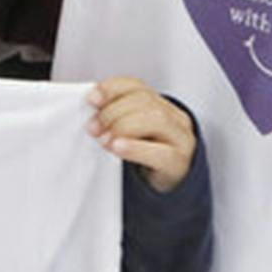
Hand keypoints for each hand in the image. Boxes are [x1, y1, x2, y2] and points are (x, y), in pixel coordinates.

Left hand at [87, 78, 196, 193]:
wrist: (171, 185)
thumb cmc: (147, 157)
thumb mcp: (132, 134)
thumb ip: (116, 119)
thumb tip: (90, 112)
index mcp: (160, 105)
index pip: (136, 86)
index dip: (112, 88)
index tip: (92, 99)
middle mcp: (174, 118)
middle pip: (146, 101)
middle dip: (113, 111)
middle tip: (94, 127)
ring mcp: (181, 139)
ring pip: (158, 120)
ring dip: (124, 126)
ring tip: (104, 139)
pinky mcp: (179, 163)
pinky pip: (162, 153)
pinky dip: (136, 148)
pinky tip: (118, 148)